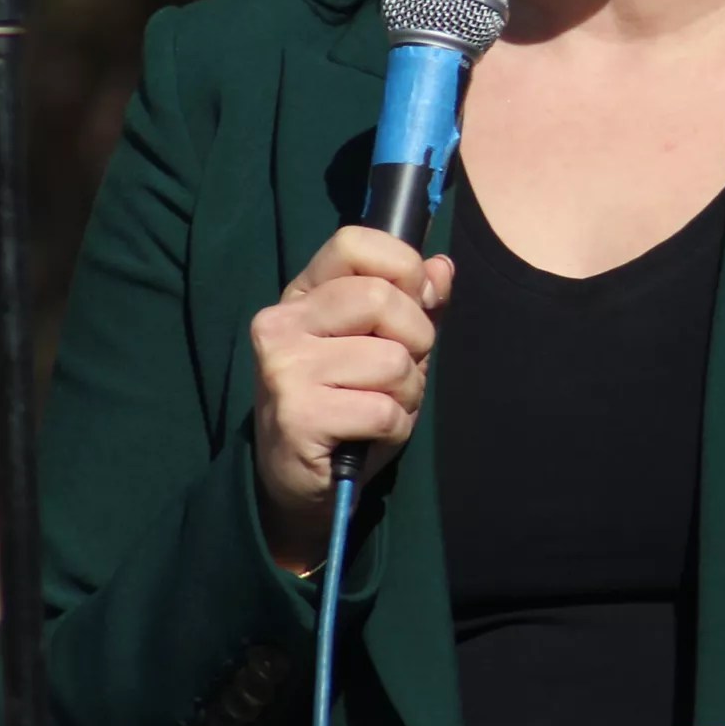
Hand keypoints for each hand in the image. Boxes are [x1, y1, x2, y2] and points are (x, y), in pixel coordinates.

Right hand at [249, 227, 453, 573]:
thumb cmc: (344, 406)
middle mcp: (281, 323)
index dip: (403, 268)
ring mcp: (284, 369)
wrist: (296, 483)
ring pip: (392, 359)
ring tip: (381, 410)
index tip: (416, 302)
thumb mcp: (379, 345)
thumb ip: (412, 303)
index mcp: (300, 295)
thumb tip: (442, 267)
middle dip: (417, 341)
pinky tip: (369, 437)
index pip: (355, 242)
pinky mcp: (297, 415)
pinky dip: (395, 429)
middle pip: (382, 298)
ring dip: (407, 394)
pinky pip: (384, 410)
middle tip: (399, 375)